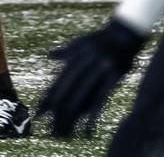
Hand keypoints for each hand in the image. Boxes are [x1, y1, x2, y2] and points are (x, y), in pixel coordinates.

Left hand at [37, 19, 145, 137]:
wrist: (124, 32)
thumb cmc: (101, 38)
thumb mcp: (81, 42)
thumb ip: (65, 52)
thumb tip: (50, 56)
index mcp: (74, 58)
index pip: (57, 83)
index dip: (48, 99)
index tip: (39, 112)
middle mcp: (83, 65)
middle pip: (67, 93)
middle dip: (57, 112)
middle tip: (50, 128)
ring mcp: (98, 72)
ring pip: (81, 99)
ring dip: (72, 116)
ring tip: (64, 131)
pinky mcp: (112, 78)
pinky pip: (100, 100)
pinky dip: (93, 114)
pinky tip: (87, 127)